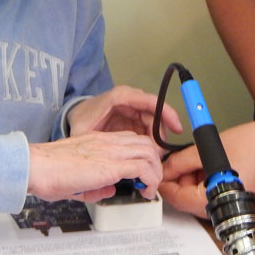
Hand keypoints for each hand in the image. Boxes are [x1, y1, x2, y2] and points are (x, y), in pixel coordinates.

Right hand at [27, 131, 163, 202]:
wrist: (36, 166)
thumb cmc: (47, 170)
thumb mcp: (76, 176)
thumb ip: (95, 182)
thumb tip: (108, 189)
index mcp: (99, 140)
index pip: (131, 140)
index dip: (142, 155)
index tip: (141, 173)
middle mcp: (108, 142)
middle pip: (146, 144)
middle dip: (154, 163)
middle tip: (149, 181)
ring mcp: (111, 151)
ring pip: (149, 153)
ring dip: (155, 172)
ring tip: (149, 189)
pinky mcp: (111, 166)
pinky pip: (143, 168)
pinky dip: (150, 180)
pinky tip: (145, 192)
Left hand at [67, 85, 182, 148]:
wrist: (76, 115)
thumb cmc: (80, 120)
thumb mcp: (85, 131)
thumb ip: (98, 141)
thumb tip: (112, 155)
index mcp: (121, 97)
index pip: (151, 101)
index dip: (166, 113)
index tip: (177, 128)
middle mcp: (131, 99)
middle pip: (156, 114)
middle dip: (161, 134)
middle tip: (158, 155)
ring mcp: (134, 108)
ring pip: (154, 122)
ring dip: (157, 139)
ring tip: (153, 158)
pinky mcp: (134, 117)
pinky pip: (148, 127)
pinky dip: (151, 140)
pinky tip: (148, 154)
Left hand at [158, 121, 254, 217]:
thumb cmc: (253, 145)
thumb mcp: (207, 149)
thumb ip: (182, 161)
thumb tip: (166, 167)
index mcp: (213, 201)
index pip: (177, 198)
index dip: (165, 182)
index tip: (160, 170)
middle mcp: (224, 211)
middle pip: (189, 200)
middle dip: (181, 179)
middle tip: (180, 159)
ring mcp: (236, 207)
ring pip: (204, 197)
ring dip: (196, 179)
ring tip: (201, 158)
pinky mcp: (244, 200)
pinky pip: (219, 195)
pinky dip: (212, 181)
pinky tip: (215, 164)